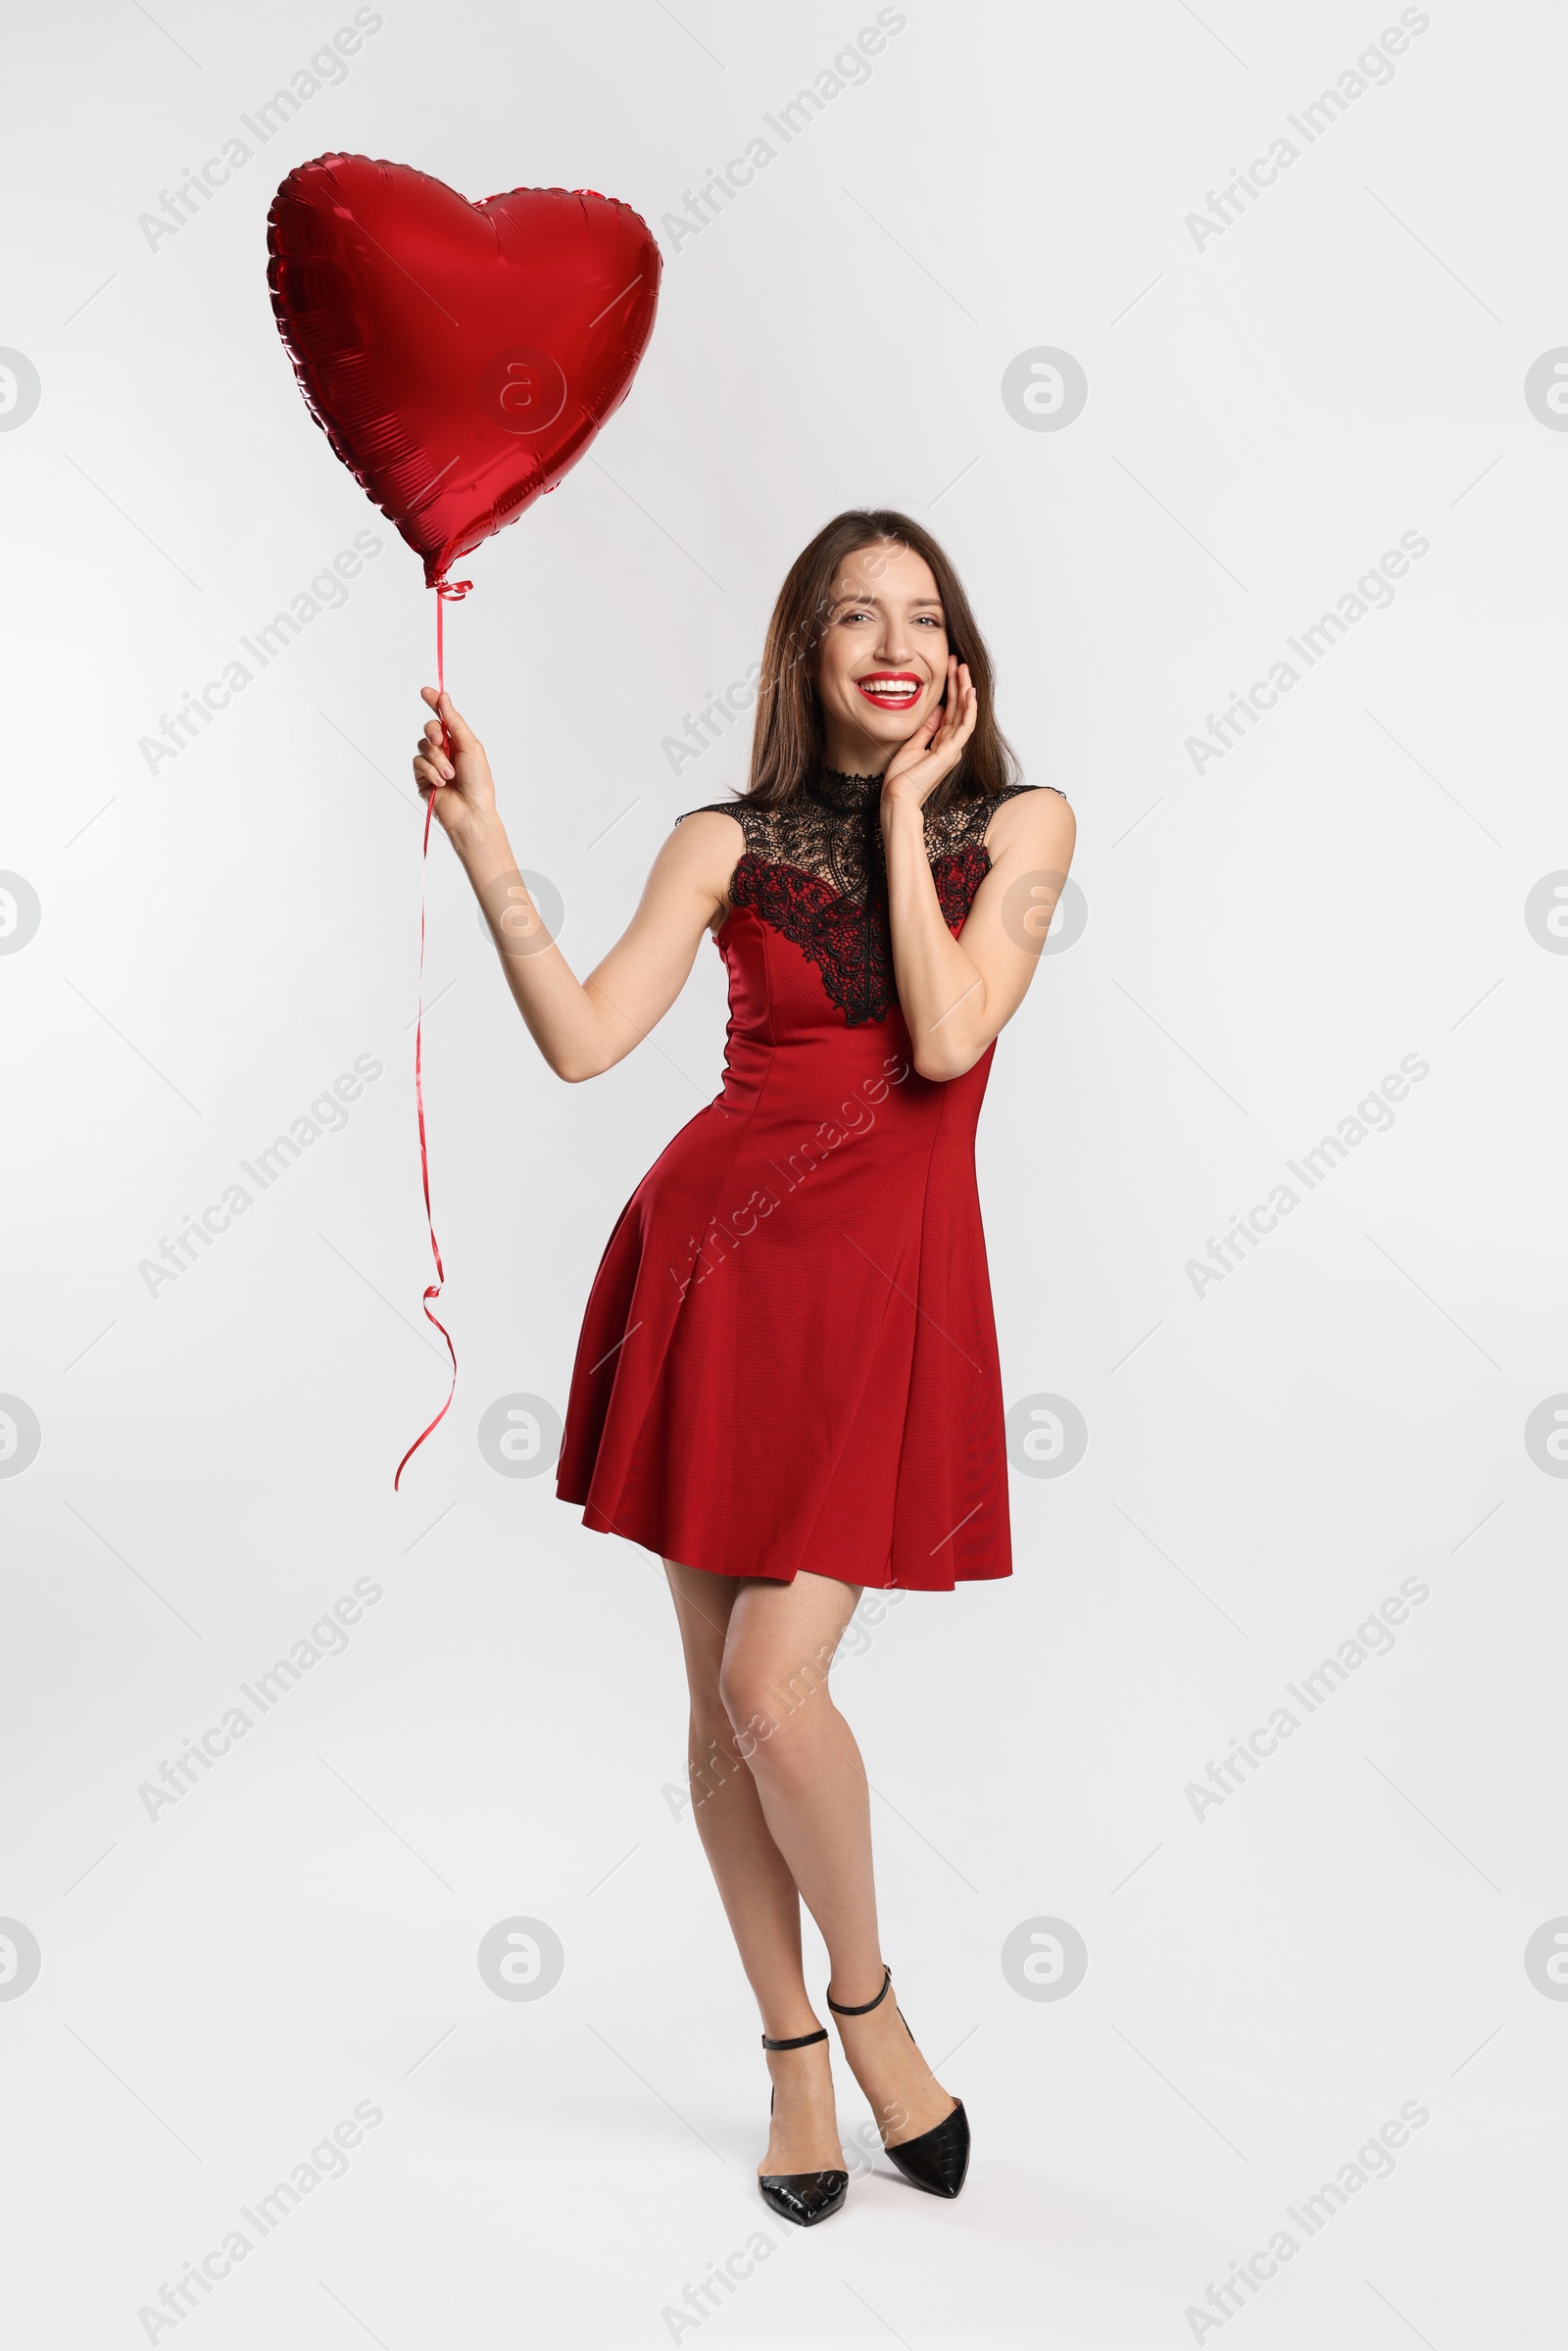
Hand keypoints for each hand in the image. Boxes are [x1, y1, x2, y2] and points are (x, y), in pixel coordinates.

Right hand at [412, 688, 495, 842]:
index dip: (434, 702)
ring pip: (422, 746)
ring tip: (449, 775)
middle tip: (442, 743)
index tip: (425, 692)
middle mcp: (445, 750)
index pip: (443, 717)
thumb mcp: (470, 746)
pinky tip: (441, 783)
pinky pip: (417, 763)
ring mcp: (432, 764)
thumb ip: (454, 721)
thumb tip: (444, 697)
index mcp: (459, 741)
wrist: (470, 811)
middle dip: (434, 734)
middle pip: (429, 728)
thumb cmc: (478, 782)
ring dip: (436, 759)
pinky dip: (429, 771)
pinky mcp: (422, 777)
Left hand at [880, 656, 977, 813]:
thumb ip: (927, 728)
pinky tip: (969, 691)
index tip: (949, 668)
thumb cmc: (902, 778)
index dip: (951, 688)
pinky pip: (964, 726)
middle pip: (959, 708)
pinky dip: (969, 708)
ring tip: (963, 668)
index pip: (951, 710)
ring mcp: (953, 748)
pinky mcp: (950, 752)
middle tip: (958, 661)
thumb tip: (938, 710)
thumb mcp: (912, 744)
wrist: (898, 797)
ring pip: (964, 713)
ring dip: (965, 689)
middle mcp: (951, 745)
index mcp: (942, 743)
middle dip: (959, 683)